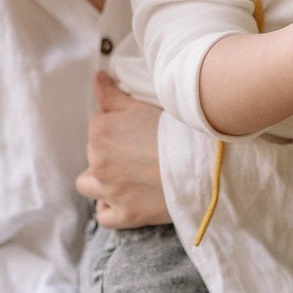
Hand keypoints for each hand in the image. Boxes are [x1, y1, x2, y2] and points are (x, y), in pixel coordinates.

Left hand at [75, 72, 171, 228]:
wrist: (205, 166)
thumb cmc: (177, 132)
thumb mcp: (142, 105)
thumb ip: (112, 94)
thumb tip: (97, 77)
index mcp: (101, 131)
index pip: (97, 123)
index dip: (117, 125)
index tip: (136, 129)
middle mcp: (98, 162)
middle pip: (93, 152)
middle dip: (110, 151)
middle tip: (139, 151)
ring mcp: (110, 191)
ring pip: (87, 185)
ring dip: (100, 180)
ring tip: (125, 176)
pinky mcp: (125, 214)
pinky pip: (103, 215)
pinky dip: (111, 208)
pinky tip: (127, 198)